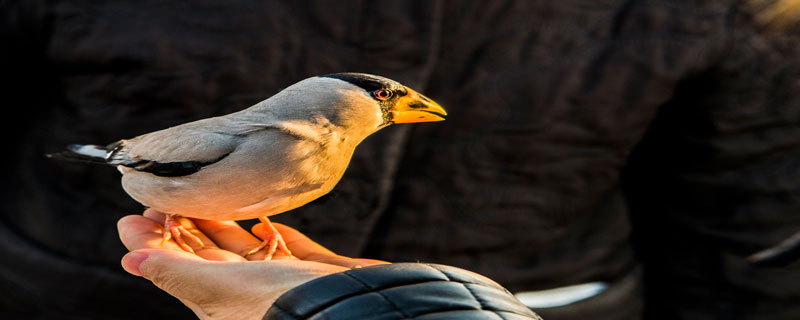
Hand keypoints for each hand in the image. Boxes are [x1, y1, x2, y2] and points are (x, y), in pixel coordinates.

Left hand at [117, 209, 386, 319]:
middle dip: (185, 227)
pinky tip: (265, 219)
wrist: (355, 309)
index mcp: (221, 301)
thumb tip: (130, 260)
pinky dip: (276, 234)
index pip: (177, 267)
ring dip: (224, 224)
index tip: (134, 214)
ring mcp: (285, 282)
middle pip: (209, 256)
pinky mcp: (316, 272)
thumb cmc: (283, 305)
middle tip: (164, 197)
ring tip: (203, 197)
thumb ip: (177, 271)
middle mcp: (250, 293)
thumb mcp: (220, 288)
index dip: (154, 242)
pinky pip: (291, 249)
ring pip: (247, 249)